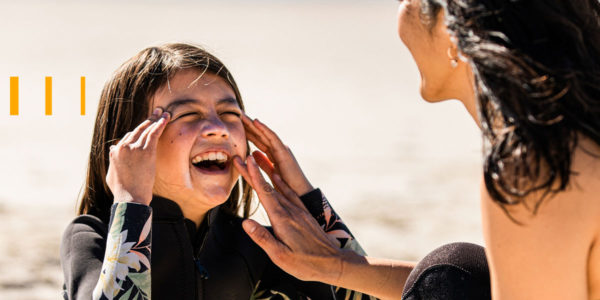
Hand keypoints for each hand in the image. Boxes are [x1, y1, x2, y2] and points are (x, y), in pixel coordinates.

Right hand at [106, 108, 169, 204]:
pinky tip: (166, 118)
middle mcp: (123, 146)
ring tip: (163, 112)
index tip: (146, 130)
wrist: (130, 198)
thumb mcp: (111, 174)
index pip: (128, 137)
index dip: (138, 135)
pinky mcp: (145, 151)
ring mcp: (134, 148)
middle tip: (156, 112)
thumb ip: (112, 160)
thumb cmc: (122, 191)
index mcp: (115, 151)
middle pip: (137, 130)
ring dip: (156, 119)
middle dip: (148, 120)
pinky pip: (154, 133)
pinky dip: (160, 124)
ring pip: (146, 129)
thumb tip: (112, 150)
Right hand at [234, 155, 346, 283]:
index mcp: (282, 220)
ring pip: (279, 189)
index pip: (265, 193)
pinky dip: (281, 183)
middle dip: (254, 172)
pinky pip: (290, 193)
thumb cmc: (305, 263)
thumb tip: (245, 223)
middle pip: (268, 187)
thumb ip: (263, 238)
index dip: (254, 176)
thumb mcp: (280, 256)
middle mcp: (291, 211)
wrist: (333, 262)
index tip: (246, 161)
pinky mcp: (304, 214)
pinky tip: (277, 179)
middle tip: (243, 159)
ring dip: (266, 175)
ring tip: (256, 163)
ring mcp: (298, 211)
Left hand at [242, 115, 313, 195]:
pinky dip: (264, 129)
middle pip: (261, 135)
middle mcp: (278, 149)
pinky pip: (273, 138)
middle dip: (249, 125)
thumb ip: (263, 162)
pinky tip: (255, 121)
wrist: (300, 193)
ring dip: (253, 124)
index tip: (237, 125)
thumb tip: (254, 152)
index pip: (259, 140)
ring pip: (265, 133)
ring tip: (242, 115)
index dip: (248, 132)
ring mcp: (282, 149)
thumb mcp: (271, 171)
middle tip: (237, 114)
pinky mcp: (284, 152)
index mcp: (274, 154)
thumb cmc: (287, 185)